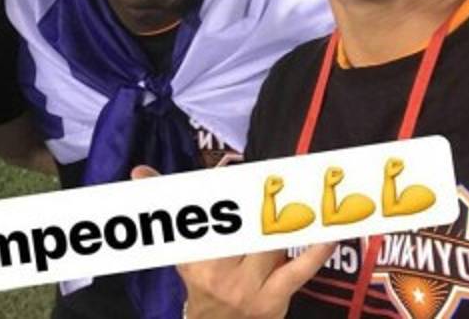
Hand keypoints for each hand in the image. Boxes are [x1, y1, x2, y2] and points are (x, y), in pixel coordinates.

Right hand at [131, 166, 333, 318]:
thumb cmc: (201, 281)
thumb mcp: (181, 249)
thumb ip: (168, 206)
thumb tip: (138, 170)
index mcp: (194, 257)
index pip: (206, 215)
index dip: (217, 191)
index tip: (229, 170)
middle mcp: (219, 272)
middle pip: (245, 224)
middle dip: (262, 198)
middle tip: (282, 170)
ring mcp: (249, 288)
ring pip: (272, 241)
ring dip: (292, 215)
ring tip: (311, 188)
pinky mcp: (275, 299)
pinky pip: (300, 269)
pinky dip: (316, 249)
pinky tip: (330, 229)